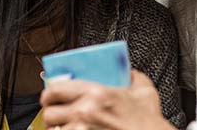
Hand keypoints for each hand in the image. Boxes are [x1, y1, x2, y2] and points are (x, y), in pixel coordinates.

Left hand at [40, 70, 173, 129]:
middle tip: (57, 113)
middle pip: (49, 113)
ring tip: (65, 127)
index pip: (55, 89)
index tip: (50, 96)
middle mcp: (85, 113)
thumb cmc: (148, 122)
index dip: (48, 93)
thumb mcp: (144, 92)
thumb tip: (128, 72)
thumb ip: (134, 77)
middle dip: (51, 114)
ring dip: (58, 129)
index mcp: (96, 94)